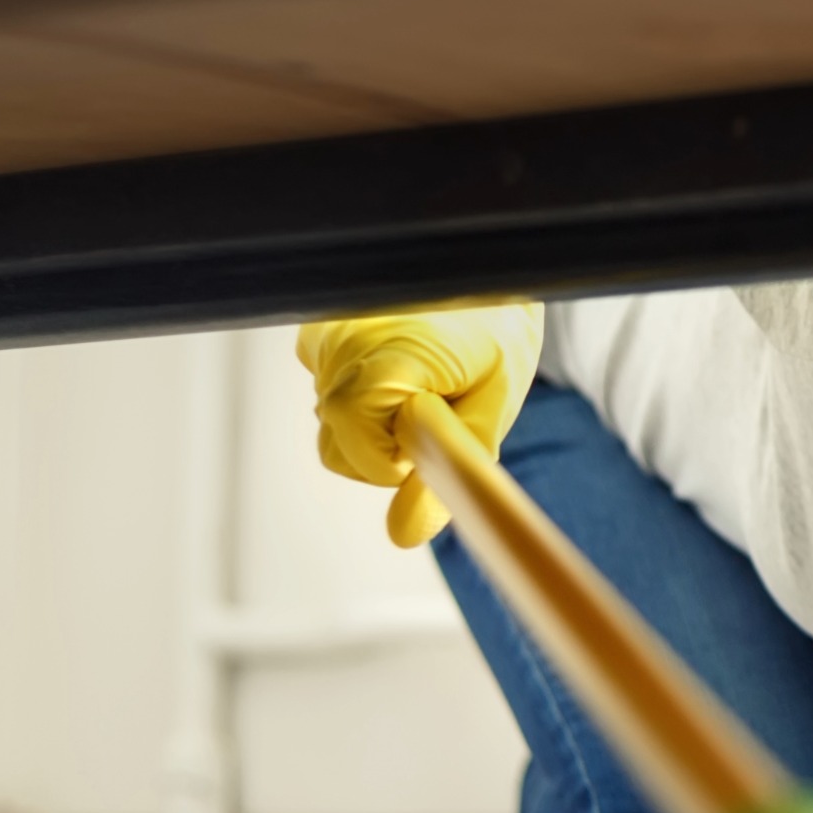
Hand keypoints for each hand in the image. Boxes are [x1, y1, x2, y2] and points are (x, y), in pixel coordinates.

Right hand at [296, 301, 544, 546]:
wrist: (486, 277)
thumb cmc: (497, 338)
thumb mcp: (492, 408)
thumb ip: (452, 469)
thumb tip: (403, 535)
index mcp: (387, 356)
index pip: (358, 448)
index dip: (394, 461)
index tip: (433, 437)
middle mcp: (340, 340)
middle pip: (338, 445)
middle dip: (386, 449)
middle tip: (436, 409)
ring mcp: (321, 334)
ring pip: (329, 426)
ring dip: (373, 426)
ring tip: (420, 386)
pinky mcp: (314, 333)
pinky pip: (326, 395)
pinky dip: (360, 400)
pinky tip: (398, 373)